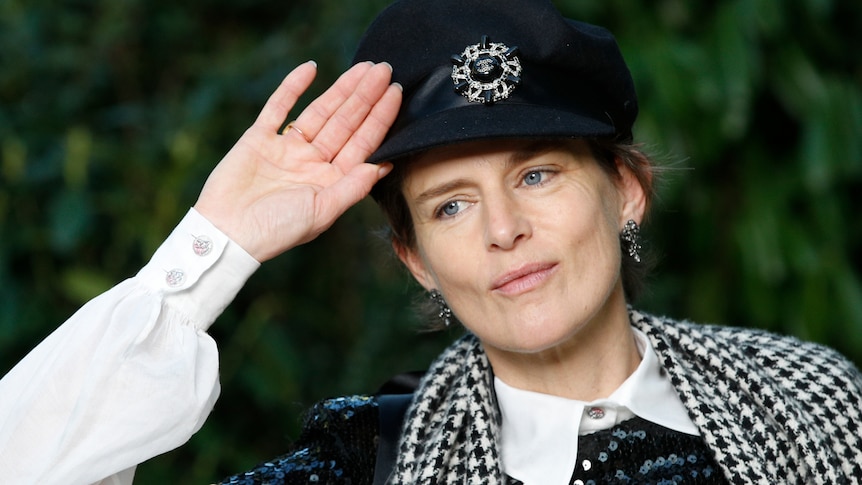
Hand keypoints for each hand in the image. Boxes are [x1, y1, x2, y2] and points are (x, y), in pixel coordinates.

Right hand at [194, 61, 401, 261]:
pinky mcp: (259, 138)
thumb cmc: (277, 231)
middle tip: (384, 69)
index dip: (379, 118)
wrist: (226, 233)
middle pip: (345, 122)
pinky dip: (293, 87)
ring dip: (340, 89)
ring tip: (363, 67)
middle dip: (365, 96)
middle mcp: (312, 162)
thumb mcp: (322, 212)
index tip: (396, 93)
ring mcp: (286, 148)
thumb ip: (352, 187)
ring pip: (320, 111)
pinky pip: (278, 107)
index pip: (362, 143)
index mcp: (330, 180)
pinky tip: (311, 68)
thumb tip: (384, 166)